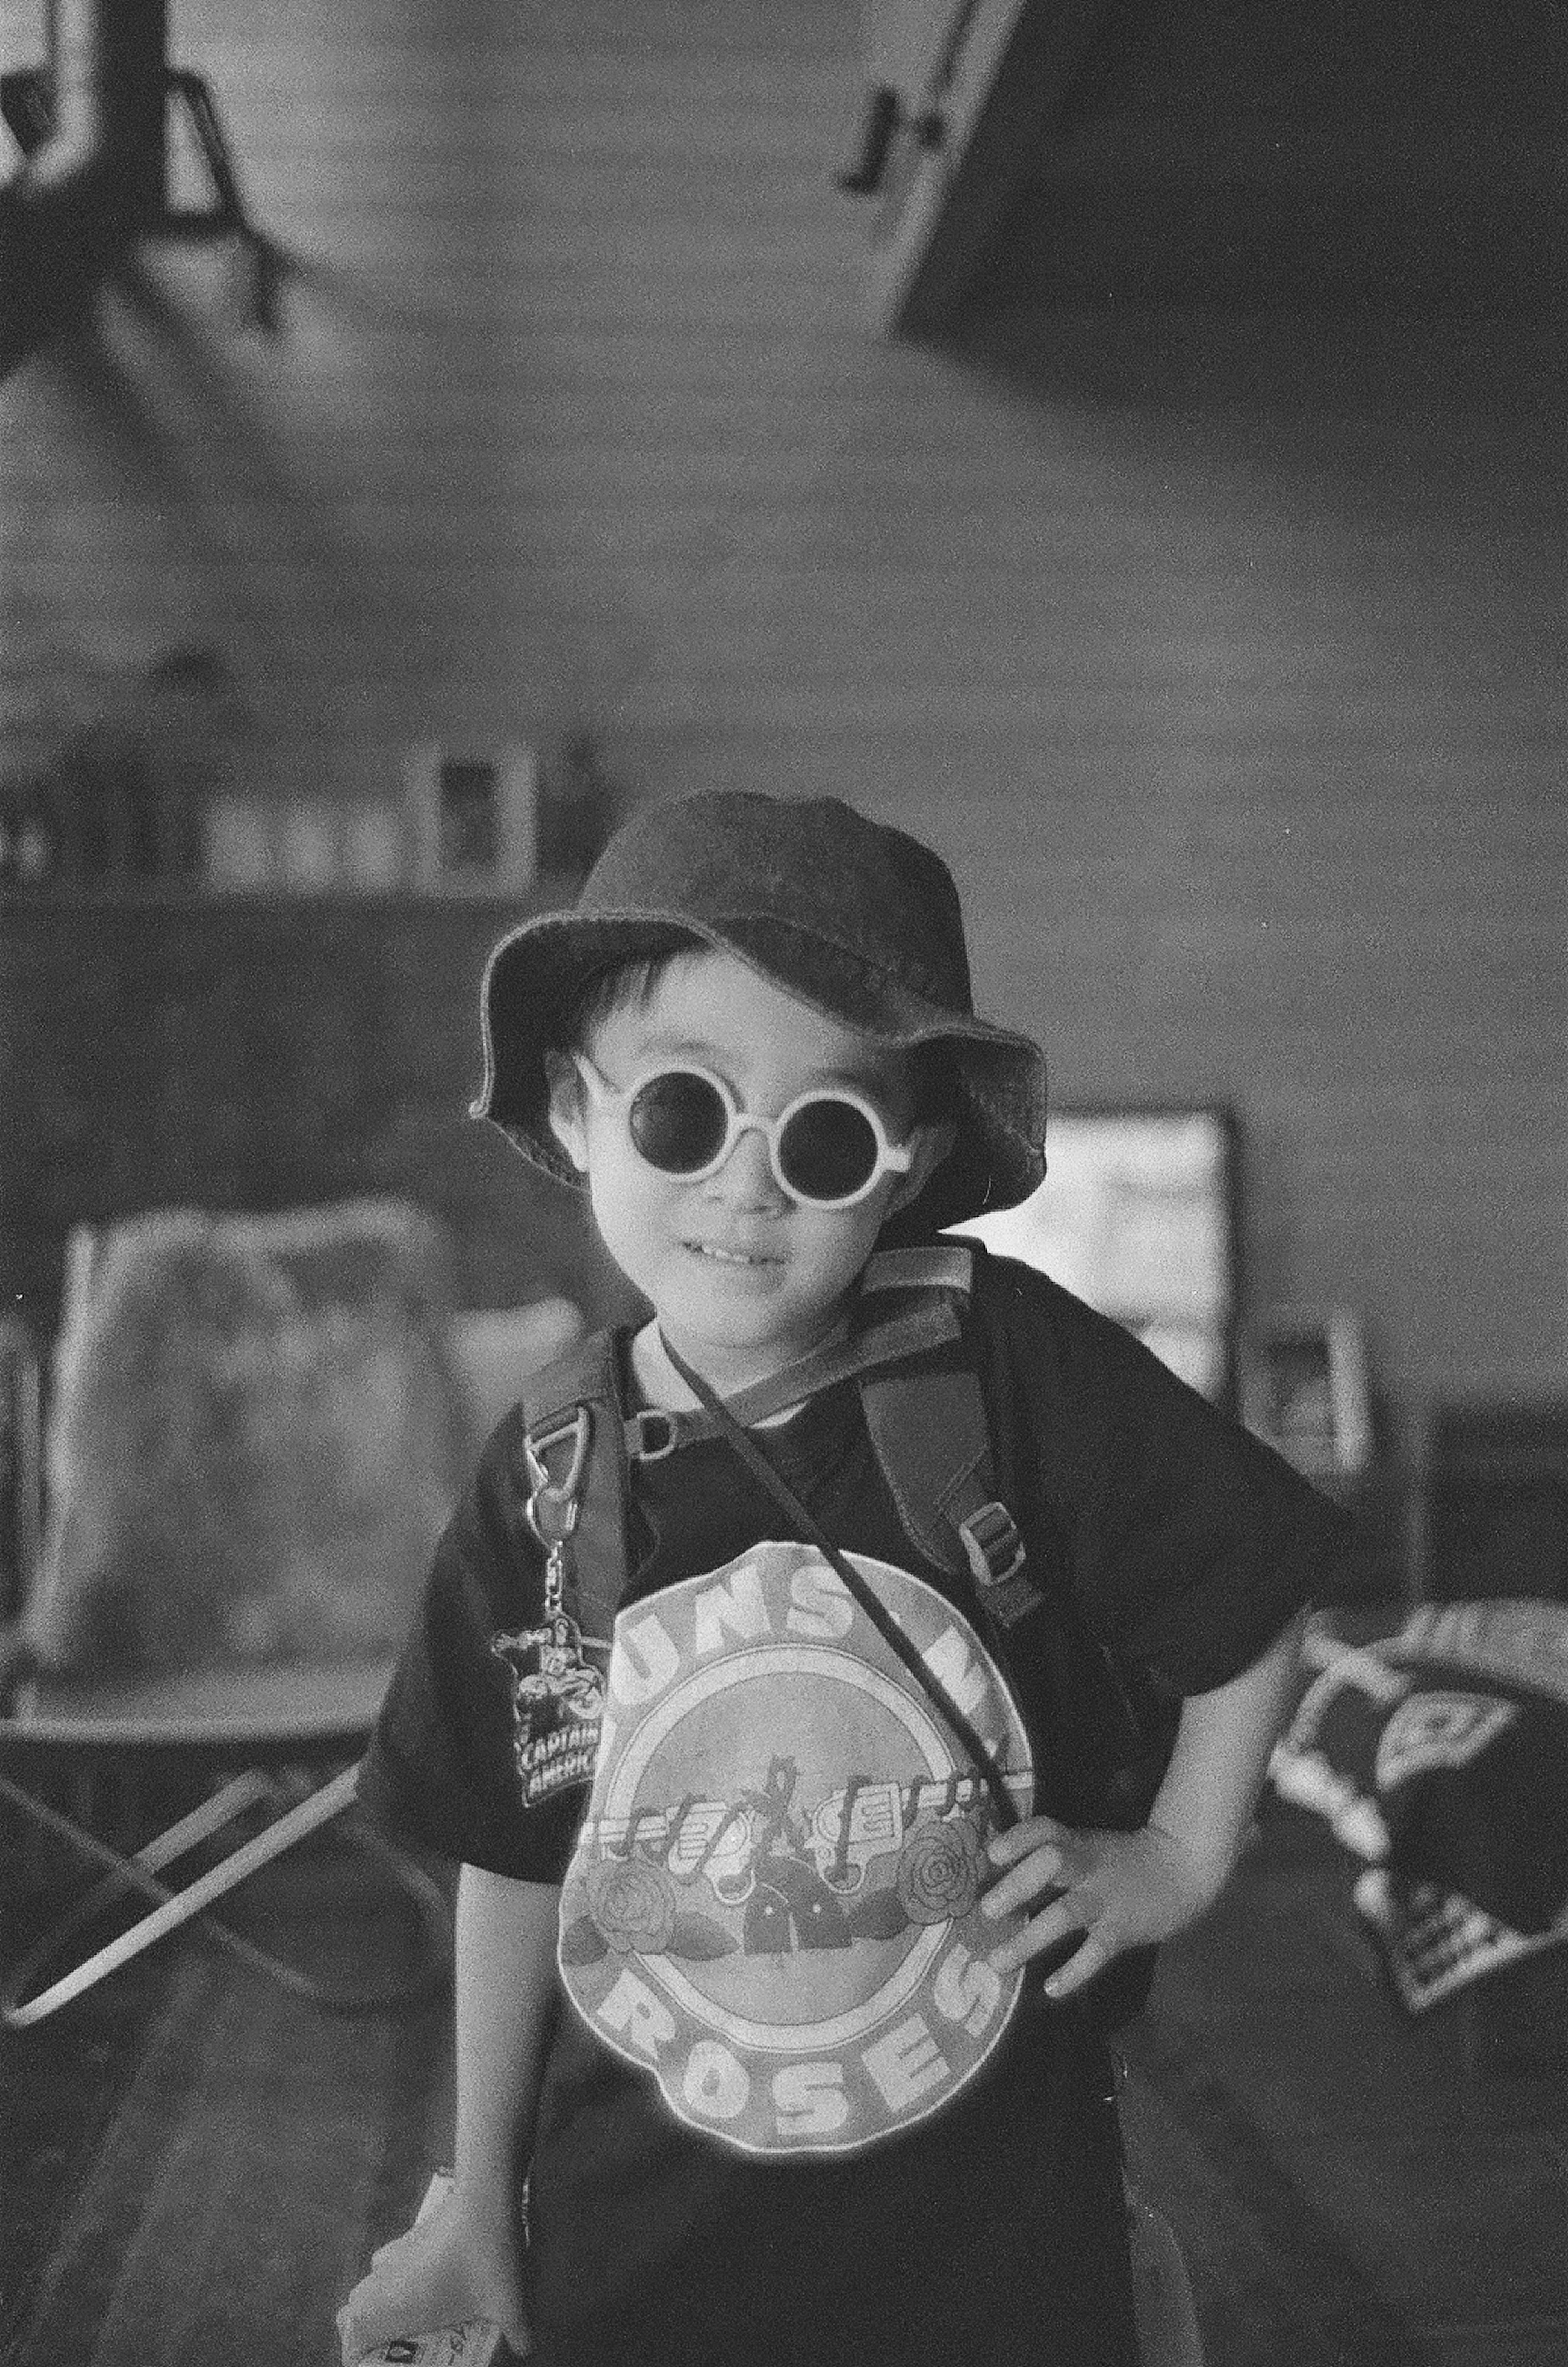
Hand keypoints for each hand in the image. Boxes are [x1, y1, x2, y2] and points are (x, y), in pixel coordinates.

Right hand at [336, 2186, 528, 2365]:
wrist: (484, 2198)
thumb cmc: (487, 2260)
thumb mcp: (507, 2307)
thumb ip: (518, 2333)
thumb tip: (527, 2348)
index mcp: (395, 2307)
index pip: (352, 2334)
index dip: (355, 2355)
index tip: (374, 2363)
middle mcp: (385, 2282)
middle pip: (352, 2313)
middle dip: (366, 2333)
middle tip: (397, 2346)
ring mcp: (394, 2257)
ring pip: (368, 2287)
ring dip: (378, 2305)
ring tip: (410, 2319)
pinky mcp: (407, 2237)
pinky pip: (386, 2266)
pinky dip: (393, 2279)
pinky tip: (426, 2281)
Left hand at [980, 1817, 1217, 1997]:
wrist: (1180, 1869)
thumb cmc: (1118, 1860)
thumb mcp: (1085, 1848)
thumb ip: (1047, 1859)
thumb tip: (992, 1876)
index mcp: (1076, 1843)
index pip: (1045, 1829)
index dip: (1019, 1838)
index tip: (992, 1853)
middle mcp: (1088, 1867)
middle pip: (1052, 1863)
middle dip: (1018, 1884)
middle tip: (986, 1910)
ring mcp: (1105, 1899)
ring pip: (1065, 1914)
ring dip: (1029, 1939)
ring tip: (997, 1962)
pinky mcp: (1122, 1930)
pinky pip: (1095, 1952)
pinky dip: (1073, 1971)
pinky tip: (1050, 1989)